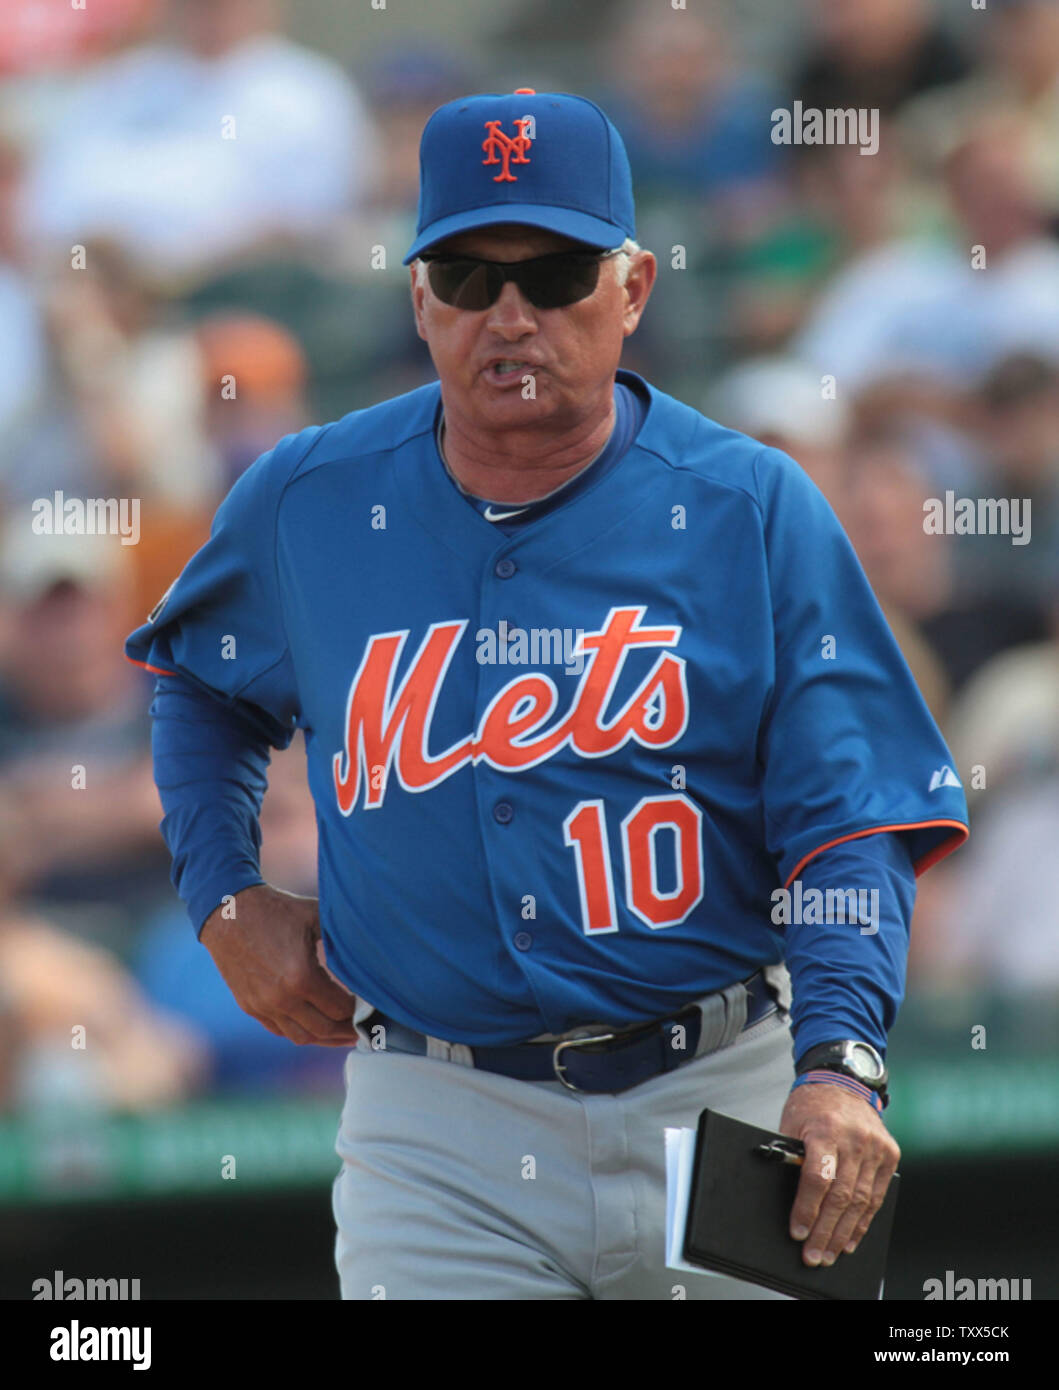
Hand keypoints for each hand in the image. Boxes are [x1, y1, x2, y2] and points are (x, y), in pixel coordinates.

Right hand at [200, 884, 359, 1046]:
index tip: (370, 1007)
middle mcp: (281, 998)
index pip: (339, 1008)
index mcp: (301, 976)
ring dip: (324, 1038)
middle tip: (362, 1028)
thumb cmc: (276, 910)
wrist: (228, 913)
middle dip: (346, 1030)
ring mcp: (263, 1005)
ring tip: (341, 1033)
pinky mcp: (249, 1006)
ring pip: (301, 1037)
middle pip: (323, 1029)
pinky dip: (299, 1031)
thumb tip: (370, 951)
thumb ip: (341, 938)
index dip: (357, 1011)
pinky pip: (279, 1030)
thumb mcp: (315, 916)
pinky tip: (314, 1026)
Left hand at [778, 1080, 899, 1267]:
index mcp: (825, 1130)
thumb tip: (787, 1200)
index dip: (807, 1210)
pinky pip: (877, 1195)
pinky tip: (851, 1238)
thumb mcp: (792, 1126)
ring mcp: (875, 1147)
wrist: (843, 1081)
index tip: (798, 1232)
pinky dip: (864, 1221)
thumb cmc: (812, 1105)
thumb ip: (793, 1158)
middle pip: (841, 1196)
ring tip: (830, 1253)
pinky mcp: (889, 1154)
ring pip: (861, 1201)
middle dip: (825, 1231)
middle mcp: (854, 1139)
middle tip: (813, 1255)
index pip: (817, 1179)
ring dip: (844, 1233)